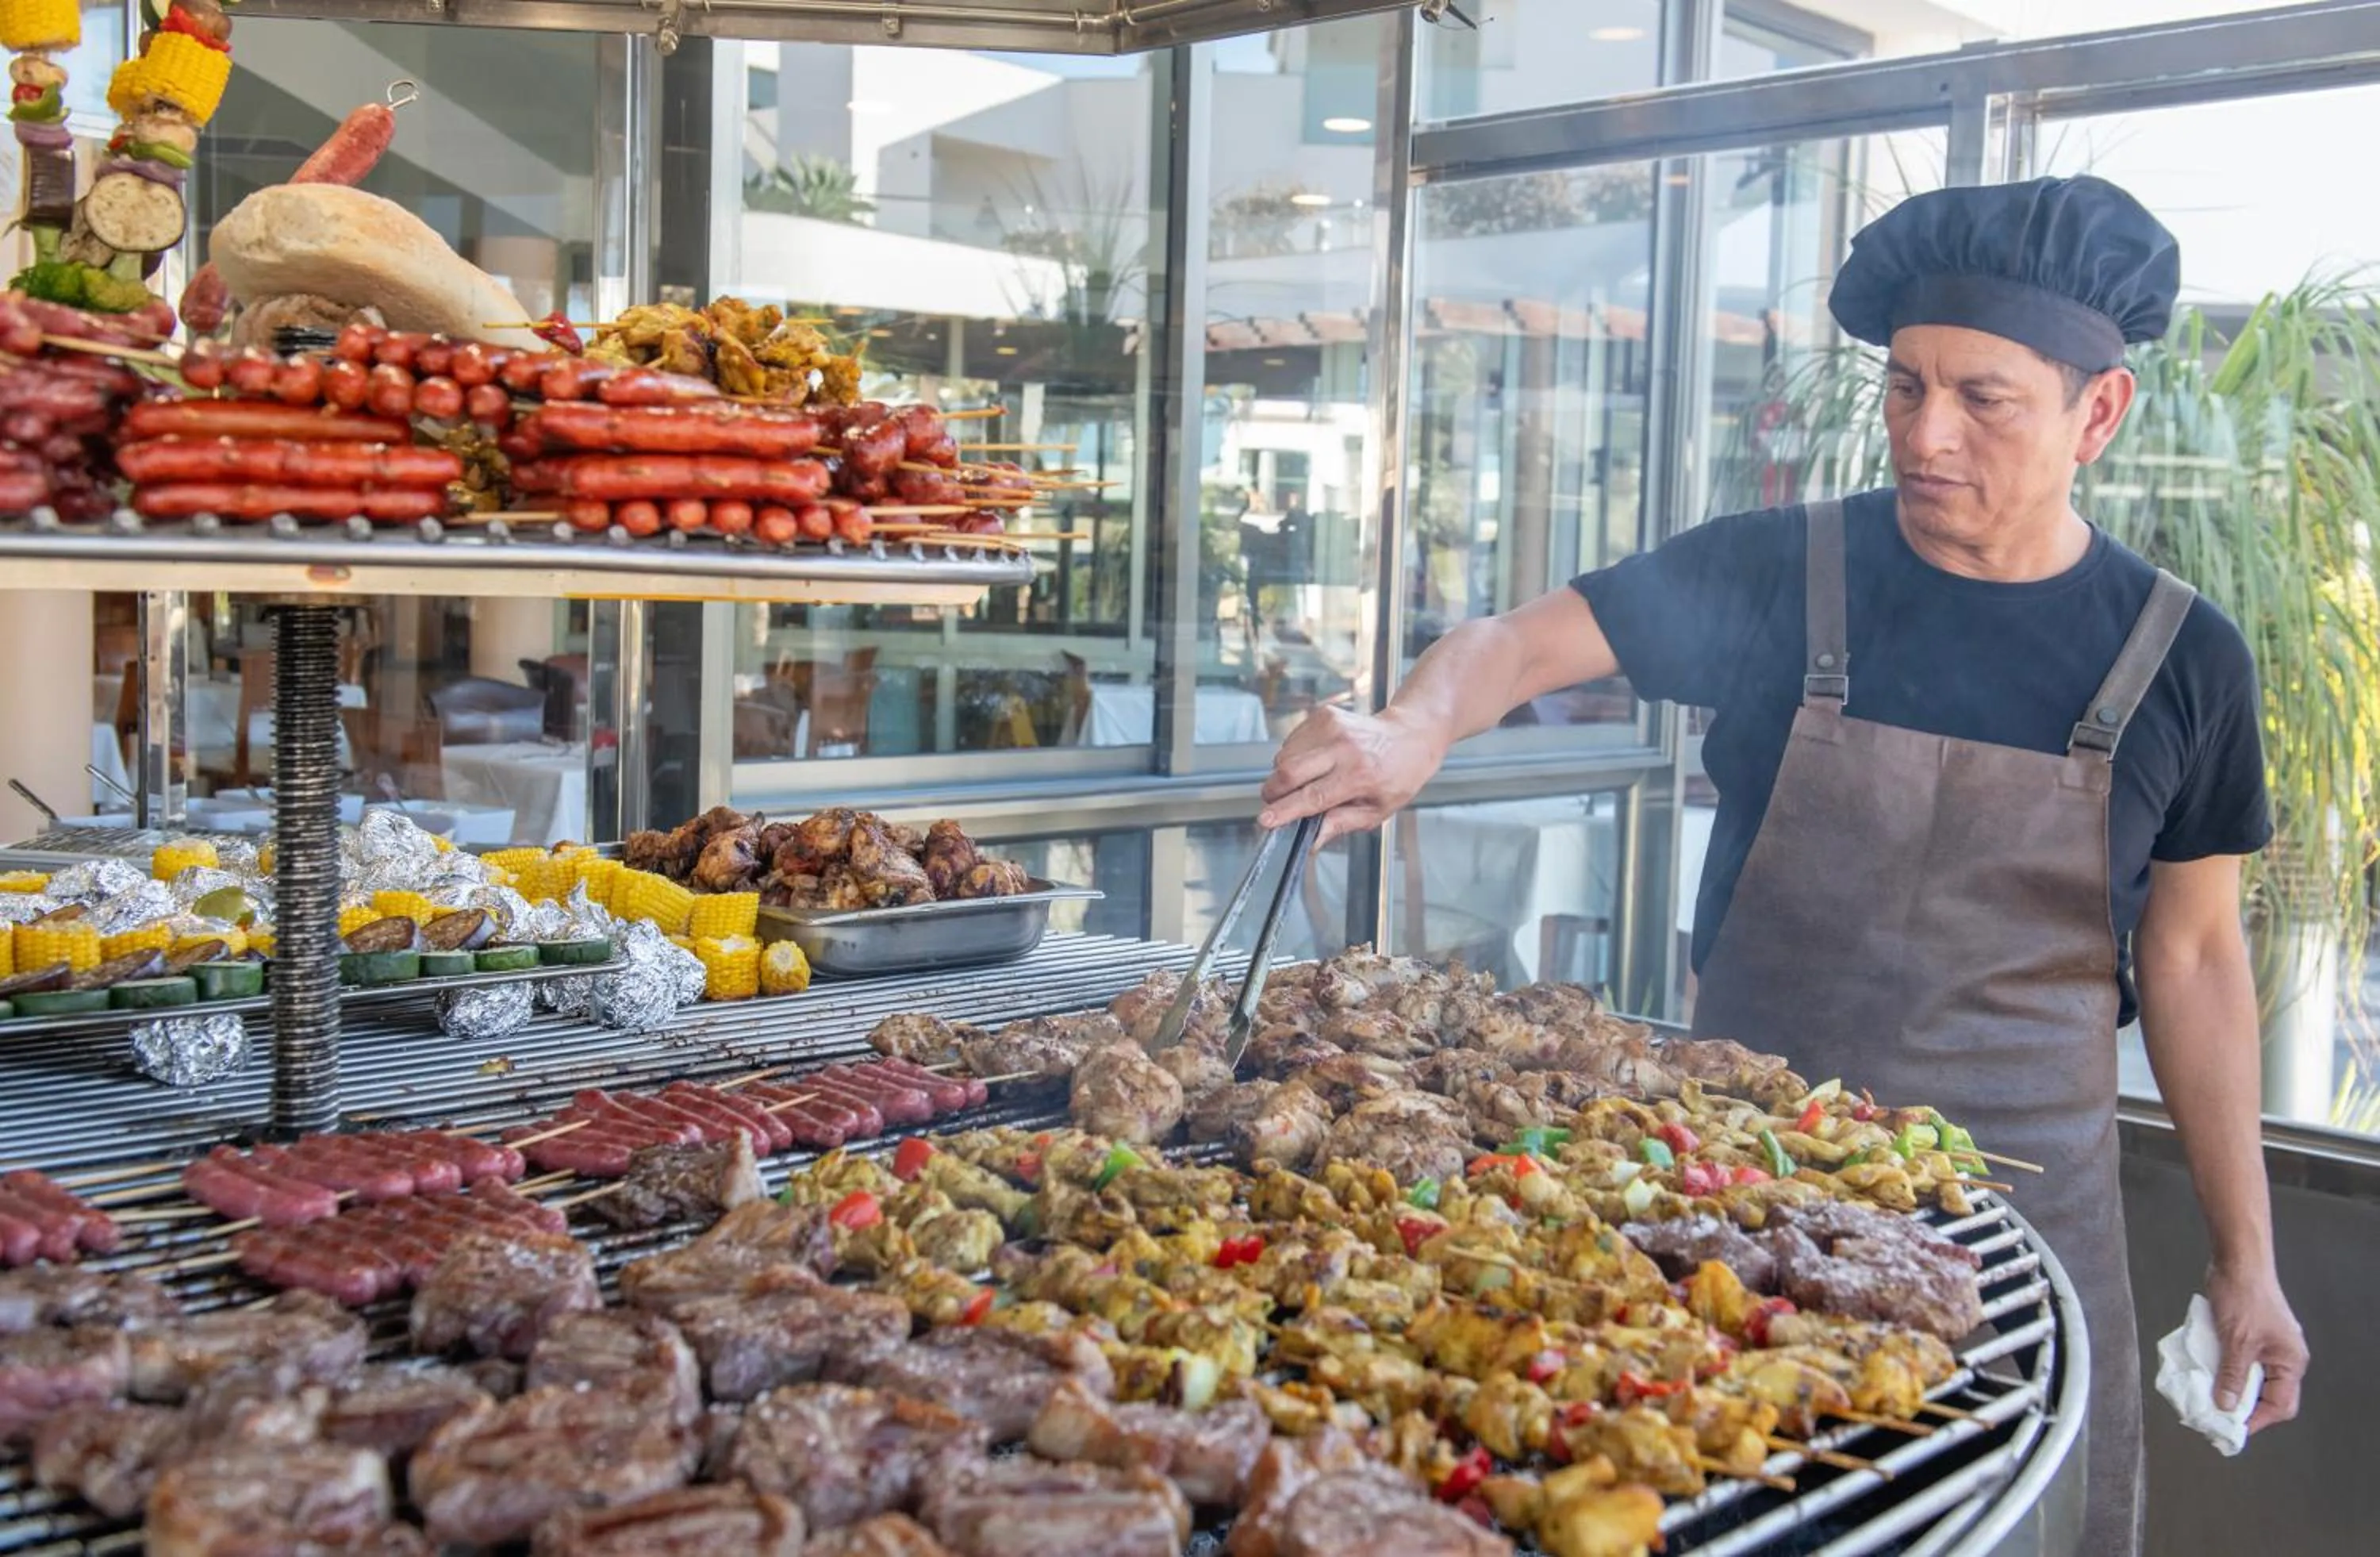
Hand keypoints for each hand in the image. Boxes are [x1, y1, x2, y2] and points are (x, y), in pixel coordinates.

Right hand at [1256, 706, 1445, 843]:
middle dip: (1273, 791)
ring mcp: (1333, 727)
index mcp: (1360, 776)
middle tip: (1274, 802)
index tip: (1266, 819)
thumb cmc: (1396, 775)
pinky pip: (1291, 741)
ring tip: (1306, 780)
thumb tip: (1312, 840)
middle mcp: (1344, 748)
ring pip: (1285, 755)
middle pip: (1289, 770)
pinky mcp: (1324, 715)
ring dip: (1284, 774)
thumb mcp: (1377, 810)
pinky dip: (1293, 756)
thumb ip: (1341, 823)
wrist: (1410, 735)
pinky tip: (1314, 761)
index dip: (1285, 810)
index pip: (1312, 796)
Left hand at [2206, 1258, 2306, 1433]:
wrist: (2237, 1260)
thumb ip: (2232, 1376)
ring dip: (2229, 1386)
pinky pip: (2238, 1361)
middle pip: (2265, 1395)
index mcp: (2290, 1363)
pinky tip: (2205, 1373)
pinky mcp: (2249, 1336)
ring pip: (2249, 1378)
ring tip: (2205, 1396)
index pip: (2280, 1406)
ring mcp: (2266, 1346)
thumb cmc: (2244, 1297)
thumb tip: (2226, 1407)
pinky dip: (2223, 1368)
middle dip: (2240, 1406)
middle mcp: (2282, 1358)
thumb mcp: (2236, 1342)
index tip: (2229, 1428)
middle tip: (2213, 1415)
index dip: (2256, 1420)